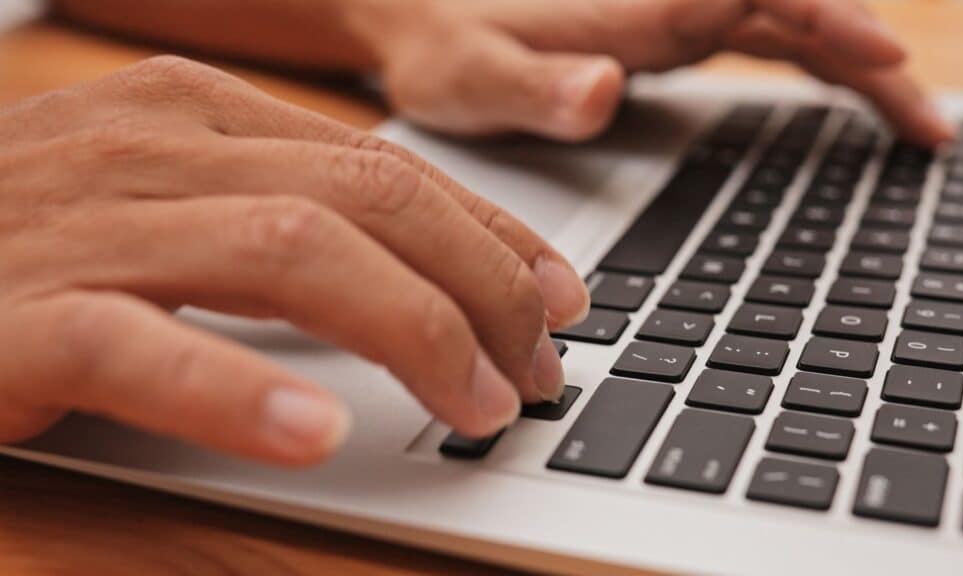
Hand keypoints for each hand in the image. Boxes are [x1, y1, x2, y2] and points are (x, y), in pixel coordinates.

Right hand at [0, 56, 589, 464]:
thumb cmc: (26, 232)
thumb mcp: (169, 197)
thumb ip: (280, 216)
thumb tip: (415, 273)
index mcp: (201, 112)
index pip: (389, 164)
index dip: (492, 234)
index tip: (559, 294)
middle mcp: (159, 145)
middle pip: (373, 201)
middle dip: (484, 287)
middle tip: (541, 368)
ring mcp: (91, 224)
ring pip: (294, 255)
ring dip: (414, 334)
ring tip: (478, 406)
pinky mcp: (19, 314)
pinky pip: (145, 346)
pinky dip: (239, 393)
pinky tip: (315, 436)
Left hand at [355, 0, 954, 144]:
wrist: (417, 19)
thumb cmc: (444, 51)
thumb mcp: (475, 79)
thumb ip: (538, 88)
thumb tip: (601, 89)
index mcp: (633, 7)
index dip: (819, 14)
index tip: (880, 50)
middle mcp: (667, 3)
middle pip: (795, 10)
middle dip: (867, 57)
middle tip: (927, 124)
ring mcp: (677, 17)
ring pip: (793, 29)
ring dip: (860, 69)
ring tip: (919, 127)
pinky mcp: (674, 35)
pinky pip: (769, 46)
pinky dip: (820, 72)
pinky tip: (851, 101)